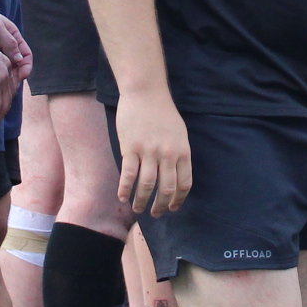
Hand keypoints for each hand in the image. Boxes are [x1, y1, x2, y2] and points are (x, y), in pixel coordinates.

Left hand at [0, 0, 32, 89]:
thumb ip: (9, 42)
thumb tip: (19, 60)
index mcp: (14, 37)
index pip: (26, 55)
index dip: (26, 66)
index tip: (23, 75)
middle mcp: (7, 46)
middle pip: (17, 64)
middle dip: (17, 76)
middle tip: (13, 87)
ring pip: (6, 68)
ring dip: (6, 78)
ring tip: (3, 88)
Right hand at [115, 89, 193, 216]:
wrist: (146, 92)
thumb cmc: (163, 112)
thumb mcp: (180, 133)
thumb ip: (179, 154)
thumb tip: (176, 175)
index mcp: (183, 151)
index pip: (184, 184)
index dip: (178, 200)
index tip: (172, 208)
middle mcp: (168, 154)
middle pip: (166, 189)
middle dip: (161, 206)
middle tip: (155, 214)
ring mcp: (149, 152)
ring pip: (147, 185)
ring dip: (142, 201)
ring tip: (138, 209)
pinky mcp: (131, 148)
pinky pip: (128, 175)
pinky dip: (125, 189)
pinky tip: (122, 197)